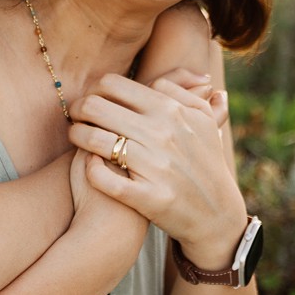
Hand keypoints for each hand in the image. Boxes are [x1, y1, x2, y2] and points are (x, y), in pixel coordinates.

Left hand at [67, 73, 247, 260]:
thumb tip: (163, 80)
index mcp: (172, 110)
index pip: (114, 84)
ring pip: (92, 138)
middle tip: (76, 116)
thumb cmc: (206, 163)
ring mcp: (154, 166)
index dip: (95, 89)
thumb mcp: (205, 122)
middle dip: (78, 109)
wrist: (217, 213)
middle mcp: (161, 133)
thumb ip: (184, 93)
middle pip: (95, 106)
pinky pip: (101, 177)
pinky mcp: (147, 196)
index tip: (93, 98)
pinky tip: (91, 166)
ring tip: (77, 137)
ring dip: (77, 135)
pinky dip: (90, 169)